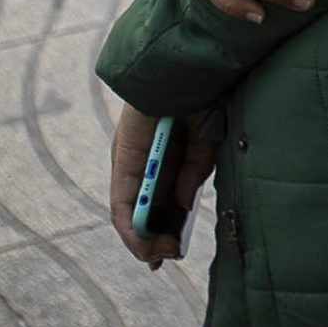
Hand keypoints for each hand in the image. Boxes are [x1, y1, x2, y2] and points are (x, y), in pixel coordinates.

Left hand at [108, 103, 219, 268]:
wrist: (189, 68)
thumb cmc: (201, 98)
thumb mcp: (204, 143)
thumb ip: (193, 174)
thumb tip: (182, 204)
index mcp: (163, 155)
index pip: (157, 198)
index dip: (164, 225)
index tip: (173, 248)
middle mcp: (141, 161)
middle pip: (139, 209)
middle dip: (151, 239)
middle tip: (164, 259)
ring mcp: (129, 161)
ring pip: (128, 211)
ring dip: (140, 239)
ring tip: (156, 257)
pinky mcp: (123, 160)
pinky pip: (122, 201)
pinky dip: (130, 226)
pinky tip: (142, 244)